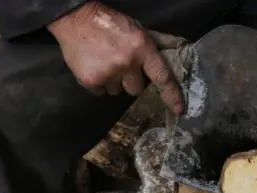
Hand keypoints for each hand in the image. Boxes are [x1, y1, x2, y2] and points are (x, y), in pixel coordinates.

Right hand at [48, 1, 184, 114]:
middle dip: (130, 80)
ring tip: (105, 63)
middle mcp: (126, 63)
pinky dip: (98, 83)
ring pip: (117, 91)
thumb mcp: (138, 28)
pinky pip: (101, 93)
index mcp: (141, 48)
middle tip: (121, 65)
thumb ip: (159, 40)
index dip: (172, 95)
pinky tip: (94, 67)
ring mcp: (108, 74)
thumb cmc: (111, 23)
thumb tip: (181, 46)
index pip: (162, 76)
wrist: (75, 19)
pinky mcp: (90, 81)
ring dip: (113, 82)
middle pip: (136, 89)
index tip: (179, 110)